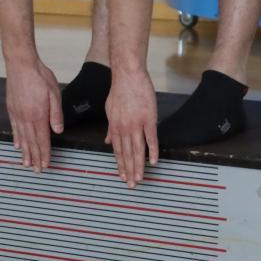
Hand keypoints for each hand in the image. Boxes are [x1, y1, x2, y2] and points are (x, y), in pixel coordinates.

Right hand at [5, 58, 63, 170]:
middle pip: (31, 142)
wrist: (21, 64)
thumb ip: (56, 114)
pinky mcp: (11, 109)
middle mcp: (26, 117)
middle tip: (36, 170)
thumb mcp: (54, 93)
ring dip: (25, 152)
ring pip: (21, 138)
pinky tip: (17, 145)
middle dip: (35, 157)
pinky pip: (14, 128)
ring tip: (26, 163)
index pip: (42, 140)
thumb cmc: (39, 76)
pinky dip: (16, 139)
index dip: (44, 154)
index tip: (45, 164)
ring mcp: (17, 114)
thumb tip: (58, 131)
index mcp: (38, 115)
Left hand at [105, 69, 158, 187]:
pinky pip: (151, 138)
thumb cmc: (119, 90)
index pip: (117, 151)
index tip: (123, 176)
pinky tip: (153, 161)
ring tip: (140, 178)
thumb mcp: (109, 110)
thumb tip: (106, 140)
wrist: (128, 75)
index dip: (120, 165)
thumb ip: (110, 127)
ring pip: (138, 150)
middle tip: (132, 185)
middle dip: (129, 170)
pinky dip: (152, 151)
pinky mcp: (149, 118)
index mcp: (115, 127)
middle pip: (127, 154)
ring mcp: (137, 124)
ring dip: (139, 166)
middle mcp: (124, 129)